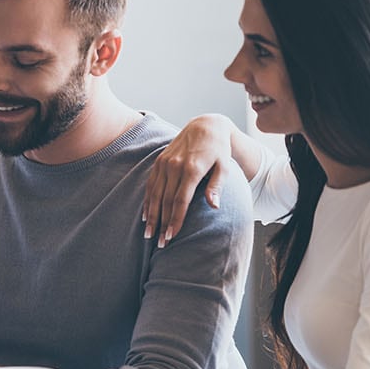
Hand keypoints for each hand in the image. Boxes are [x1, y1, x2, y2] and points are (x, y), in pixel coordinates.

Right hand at [142, 115, 237, 246]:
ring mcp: (164, 164)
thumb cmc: (219, 150)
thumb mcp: (224, 166)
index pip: (180, 201)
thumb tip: (214, 206)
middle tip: (160, 243)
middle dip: (162, 223)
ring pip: (154, 195)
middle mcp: (174, 167)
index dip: (175, 220)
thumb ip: (217, 186)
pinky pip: (150, 185)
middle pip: (165, 201)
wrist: (204, 126)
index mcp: (191, 169)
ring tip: (149, 234)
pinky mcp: (158, 163)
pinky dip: (147, 202)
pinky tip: (145, 216)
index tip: (172, 236)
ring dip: (151, 216)